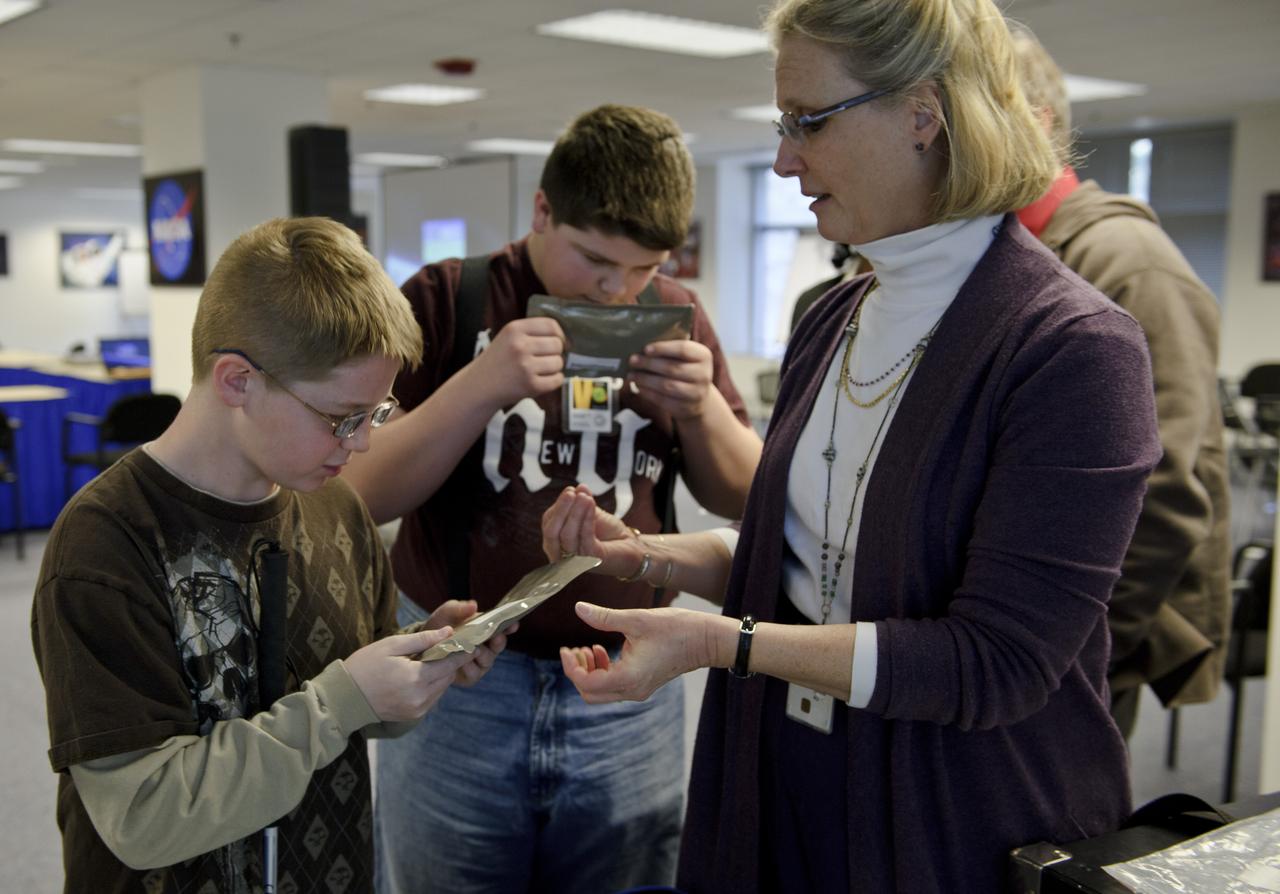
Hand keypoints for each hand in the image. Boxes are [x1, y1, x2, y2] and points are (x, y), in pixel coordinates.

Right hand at [344, 627, 479, 721]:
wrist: (344, 697)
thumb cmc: (365, 666)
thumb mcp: (391, 645)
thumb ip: (423, 639)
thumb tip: (448, 632)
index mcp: (416, 678)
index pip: (450, 664)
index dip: (463, 652)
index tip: (472, 641)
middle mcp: (420, 697)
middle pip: (448, 676)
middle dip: (452, 661)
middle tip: (451, 646)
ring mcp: (417, 709)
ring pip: (442, 688)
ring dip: (442, 674)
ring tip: (435, 659)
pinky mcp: (413, 716)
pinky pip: (432, 697)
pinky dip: (432, 685)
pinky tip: (422, 674)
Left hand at [408, 599, 515, 686]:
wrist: (423, 646)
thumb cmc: (440, 626)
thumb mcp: (447, 613)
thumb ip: (459, 608)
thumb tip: (474, 605)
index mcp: (485, 630)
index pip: (503, 628)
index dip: (509, 626)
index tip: (513, 624)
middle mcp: (487, 647)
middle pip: (499, 645)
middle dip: (498, 641)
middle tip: (494, 636)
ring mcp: (479, 663)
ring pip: (487, 660)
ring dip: (480, 654)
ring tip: (472, 648)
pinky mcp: (469, 677)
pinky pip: (474, 673)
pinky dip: (468, 667)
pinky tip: (460, 662)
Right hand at [467, 317, 564, 407]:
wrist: (479, 385)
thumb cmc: (498, 360)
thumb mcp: (508, 337)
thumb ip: (532, 332)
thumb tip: (564, 337)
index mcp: (514, 329)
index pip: (551, 325)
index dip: (559, 334)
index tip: (558, 341)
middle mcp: (520, 346)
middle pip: (557, 344)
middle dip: (556, 352)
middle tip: (545, 358)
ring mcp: (525, 367)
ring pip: (559, 363)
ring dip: (555, 367)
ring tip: (541, 370)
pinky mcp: (531, 386)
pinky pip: (557, 380)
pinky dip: (554, 381)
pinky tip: (542, 379)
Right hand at [541, 484, 643, 576]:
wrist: (630, 547)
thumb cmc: (608, 532)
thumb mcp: (591, 513)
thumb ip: (582, 502)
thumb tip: (579, 487)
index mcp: (557, 542)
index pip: (549, 523)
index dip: (558, 506)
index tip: (571, 490)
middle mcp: (562, 554)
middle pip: (551, 533)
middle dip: (560, 510)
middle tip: (571, 493)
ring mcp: (576, 560)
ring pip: (567, 536)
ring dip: (575, 513)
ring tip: (585, 497)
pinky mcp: (592, 560)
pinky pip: (585, 538)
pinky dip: (587, 519)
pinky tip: (591, 506)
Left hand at [559, 603, 712, 702]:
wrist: (706, 640)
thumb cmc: (676, 629)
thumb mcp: (636, 619)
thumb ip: (604, 617)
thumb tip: (579, 609)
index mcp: (628, 677)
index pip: (586, 683)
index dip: (570, 667)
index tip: (565, 648)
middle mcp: (632, 690)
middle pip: (590, 694)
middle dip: (577, 672)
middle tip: (573, 649)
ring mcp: (638, 690)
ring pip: (601, 692)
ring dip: (589, 672)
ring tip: (587, 648)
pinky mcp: (643, 685)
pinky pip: (614, 686)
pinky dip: (603, 672)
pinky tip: (603, 651)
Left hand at [628, 339, 713, 419]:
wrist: (698, 395)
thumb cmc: (685, 369)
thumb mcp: (684, 356)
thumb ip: (668, 349)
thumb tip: (640, 346)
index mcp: (703, 355)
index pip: (683, 349)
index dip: (663, 348)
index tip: (646, 349)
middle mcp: (703, 374)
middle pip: (673, 368)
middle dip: (649, 364)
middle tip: (632, 360)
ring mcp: (696, 393)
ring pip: (666, 385)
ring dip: (645, 379)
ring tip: (632, 375)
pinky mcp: (685, 408)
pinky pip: (663, 400)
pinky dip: (648, 393)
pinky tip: (639, 386)